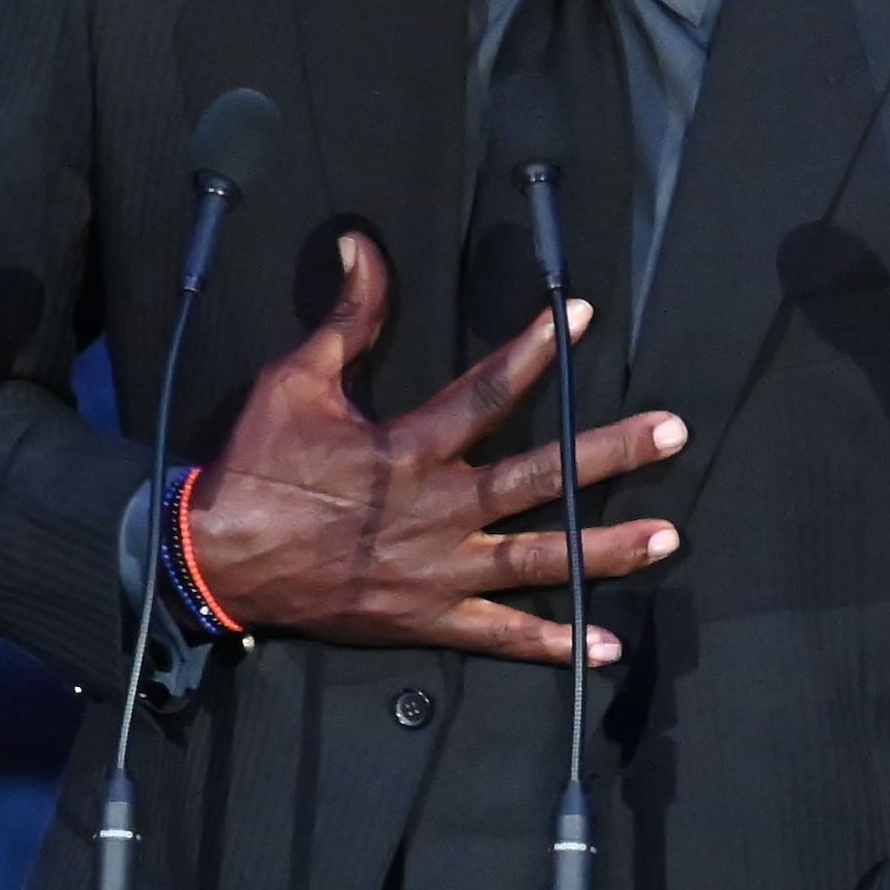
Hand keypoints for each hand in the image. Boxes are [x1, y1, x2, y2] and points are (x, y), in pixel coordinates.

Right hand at [183, 230, 684, 664]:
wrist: (217, 561)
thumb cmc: (255, 467)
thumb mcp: (296, 381)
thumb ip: (347, 318)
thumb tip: (361, 245)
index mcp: (409, 449)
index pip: (486, 393)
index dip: (535, 352)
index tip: (582, 317)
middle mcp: (438, 510)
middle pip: (540, 479)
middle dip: (611, 454)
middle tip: (672, 434)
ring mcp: (439, 570)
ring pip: (539, 559)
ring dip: (606, 548)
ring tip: (668, 536)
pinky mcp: (429, 618)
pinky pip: (501, 635)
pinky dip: (555, 643)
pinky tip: (608, 644)